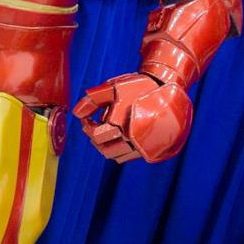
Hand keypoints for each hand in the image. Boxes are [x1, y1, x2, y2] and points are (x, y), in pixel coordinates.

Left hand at [73, 73, 193, 163]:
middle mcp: (133, 139)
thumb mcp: (112, 87)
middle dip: (96, 139)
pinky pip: (131, 156)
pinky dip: (122, 148)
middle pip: (105, 150)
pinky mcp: (153, 149)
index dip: (87, 127)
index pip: (96, 136)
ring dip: (109, 145)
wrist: (166, 88)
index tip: (87, 119)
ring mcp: (144, 146)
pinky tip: (122, 134)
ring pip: (118, 155)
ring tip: (109, 130)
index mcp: (121, 125)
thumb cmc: (136, 87)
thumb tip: (77, 114)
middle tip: (96, 126)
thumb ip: (92, 100)